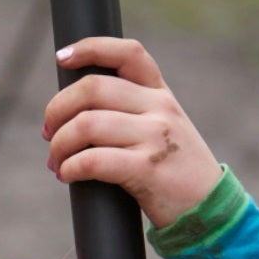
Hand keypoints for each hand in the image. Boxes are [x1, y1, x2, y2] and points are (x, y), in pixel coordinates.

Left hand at [43, 36, 224, 227]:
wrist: (209, 211)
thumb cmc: (174, 172)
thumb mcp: (165, 128)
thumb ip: (133, 110)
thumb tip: (75, 108)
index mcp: (161, 94)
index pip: (128, 53)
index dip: (91, 48)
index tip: (62, 57)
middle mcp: (160, 108)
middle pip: (92, 88)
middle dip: (57, 109)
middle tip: (48, 133)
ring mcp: (155, 137)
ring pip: (86, 123)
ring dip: (59, 144)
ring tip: (56, 163)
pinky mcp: (147, 169)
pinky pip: (93, 159)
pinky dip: (70, 167)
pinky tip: (67, 176)